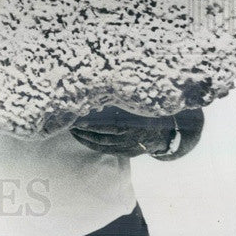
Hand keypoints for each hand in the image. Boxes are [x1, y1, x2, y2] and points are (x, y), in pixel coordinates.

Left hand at [70, 105, 202, 159]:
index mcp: (132, 124)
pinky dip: (92, 144)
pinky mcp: (127, 153)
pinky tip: (82, 138)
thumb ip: (121, 96)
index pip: (107, 127)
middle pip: (101, 137)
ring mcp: (128, 148)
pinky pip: (106, 151)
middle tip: (68, 124)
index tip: (76, 120)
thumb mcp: (137, 103)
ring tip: (71, 130)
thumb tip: (99, 81)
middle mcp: (130, 138)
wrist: (167, 132)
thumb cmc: (147, 111)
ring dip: (84, 139)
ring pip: (101, 146)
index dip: (90, 125)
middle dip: (82, 132)